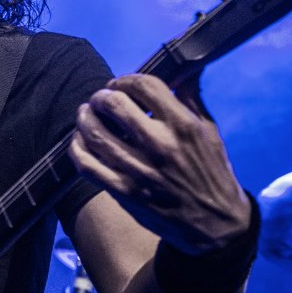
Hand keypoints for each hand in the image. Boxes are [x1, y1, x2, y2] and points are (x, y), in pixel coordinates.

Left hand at [68, 74, 251, 253]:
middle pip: (114, 105)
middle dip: (102, 96)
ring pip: (94, 133)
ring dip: (84, 118)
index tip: (120, 84)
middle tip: (100, 99)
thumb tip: (185, 67)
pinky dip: (76, 148)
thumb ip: (192, 98)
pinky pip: (86, 164)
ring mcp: (139, 170)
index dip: (126, 79)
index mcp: (183, 126)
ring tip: (86, 114)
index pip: (145, 86)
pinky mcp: (124, 192)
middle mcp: (160, 146)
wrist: (215, 225)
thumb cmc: (212, 173)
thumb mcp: (210, 132)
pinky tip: (80, 141)